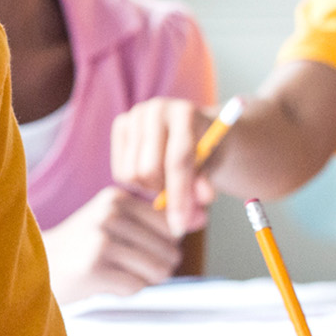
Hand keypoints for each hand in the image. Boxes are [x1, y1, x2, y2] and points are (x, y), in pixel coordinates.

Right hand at [43, 185, 183, 300]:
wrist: (38, 267)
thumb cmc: (83, 247)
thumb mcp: (113, 221)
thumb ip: (156, 220)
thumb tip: (203, 217)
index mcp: (117, 198)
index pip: (172, 226)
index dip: (164, 246)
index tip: (140, 250)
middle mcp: (109, 214)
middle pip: (169, 251)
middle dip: (155, 267)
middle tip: (127, 266)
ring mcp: (101, 240)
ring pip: (157, 271)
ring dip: (142, 280)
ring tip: (117, 273)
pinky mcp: (94, 268)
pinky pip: (136, 287)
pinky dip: (125, 291)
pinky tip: (104, 283)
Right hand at [109, 97, 215, 236]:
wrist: (194, 128)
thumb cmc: (207, 151)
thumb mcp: (214, 167)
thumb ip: (207, 182)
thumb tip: (202, 197)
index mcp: (186, 113)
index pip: (178, 160)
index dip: (179, 196)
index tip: (179, 225)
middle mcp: (157, 109)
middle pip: (149, 169)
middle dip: (163, 193)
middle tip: (176, 197)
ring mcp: (135, 115)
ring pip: (132, 174)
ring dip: (150, 188)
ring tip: (166, 182)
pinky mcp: (120, 124)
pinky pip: (121, 172)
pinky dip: (136, 183)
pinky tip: (152, 173)